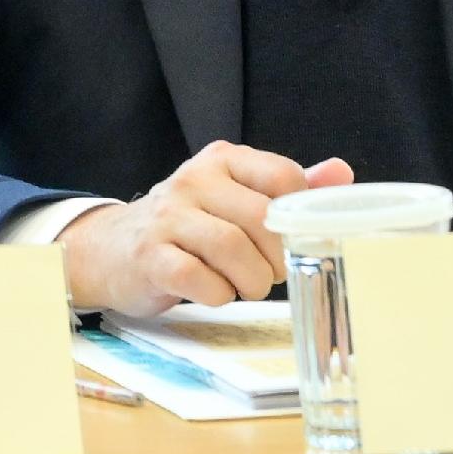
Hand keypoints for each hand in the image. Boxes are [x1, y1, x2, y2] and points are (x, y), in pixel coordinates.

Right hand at [60, 142, 354, 316]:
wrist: (110, 249)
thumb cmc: (186, 226)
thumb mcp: (233, 196)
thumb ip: (285, 188)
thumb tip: (342, 173)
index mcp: (222, 160)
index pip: (283, 176)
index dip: (298, 217)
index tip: (291, 240)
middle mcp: (194, 180)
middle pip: (261, 218)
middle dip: (276, 256)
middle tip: (272, 273)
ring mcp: (167, 217)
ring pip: (232, 248)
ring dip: (252, 280)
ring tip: (248, 287)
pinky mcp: (149, 256)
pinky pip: (199, 279)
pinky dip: (218, 294)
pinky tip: (216, 292)